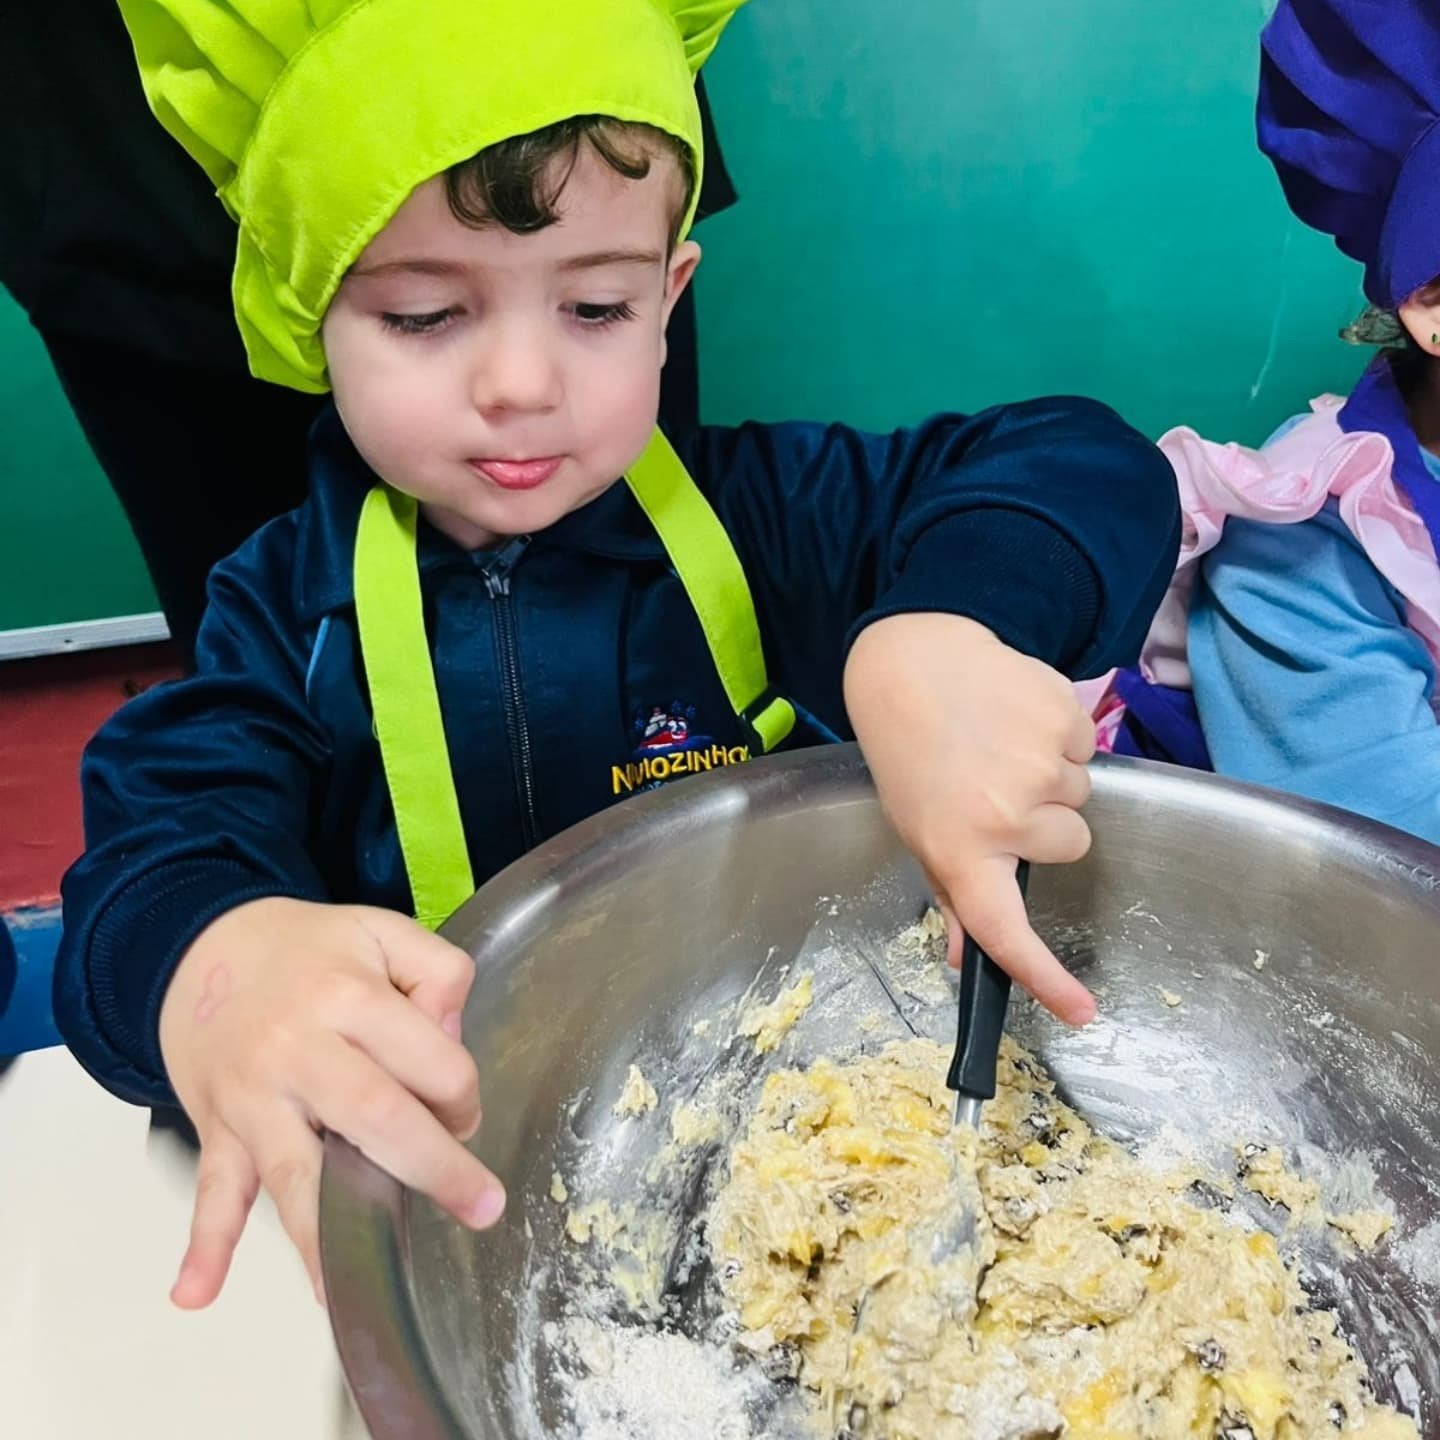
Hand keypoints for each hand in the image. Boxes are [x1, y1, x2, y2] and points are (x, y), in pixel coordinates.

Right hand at [158, 897, 502, 1308]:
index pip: (428, 1058)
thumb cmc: (306, 950)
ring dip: (328, 1233)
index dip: (462, 1092)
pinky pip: (214, 1189)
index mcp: (347, 995)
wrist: (199, 949)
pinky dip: (205, 1243)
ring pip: (296, 1172)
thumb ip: (436, 972)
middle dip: (434, 1168)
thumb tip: (450, 1038)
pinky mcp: (220, 1128)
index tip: (465, 1112)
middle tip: (480, 1207)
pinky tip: (197, 1291)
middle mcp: (298, 1048)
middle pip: (374, 1117)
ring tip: (353, 1287)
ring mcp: (254, 1096)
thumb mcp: (382, 931)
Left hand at [845, 613, 1097, 1024]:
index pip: (1003, 931)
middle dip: (1045, 823)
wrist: (912, 664)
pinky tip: (1017, 718)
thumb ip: (952, 891)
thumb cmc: (911, 754)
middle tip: (997, 788)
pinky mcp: (1063, 718)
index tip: (1081, 1011)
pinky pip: (1088, 749)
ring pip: (1081, 797)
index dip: (1044, 977)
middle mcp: (1002, 816)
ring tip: (1001, 747)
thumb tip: (963, 954)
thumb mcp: (917, 827)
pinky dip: (1063, 738)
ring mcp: (1038, 766)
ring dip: (1052, 778)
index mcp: (958, 851)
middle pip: (1068, 845)